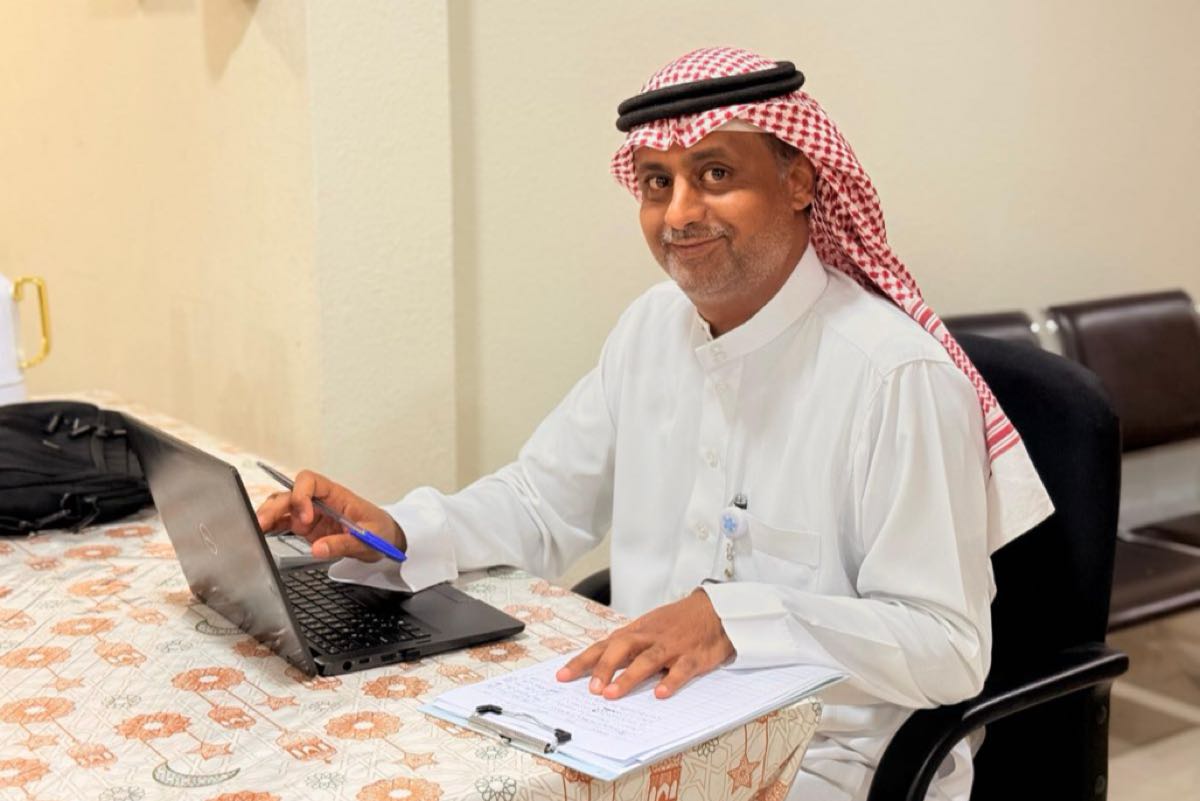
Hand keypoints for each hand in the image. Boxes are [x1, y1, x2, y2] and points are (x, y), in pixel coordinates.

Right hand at [254, 470, 405, 561]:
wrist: (385, 540)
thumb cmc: (380, 532)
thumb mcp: (369, 540)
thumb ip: (344, 544)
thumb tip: (318, 549)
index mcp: (336, 495)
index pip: (310, 481)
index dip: (302, 495)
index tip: (306, 519)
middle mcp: (319, 501)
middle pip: (290, 494)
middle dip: (275, 506)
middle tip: (263, 524)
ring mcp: (310, 514)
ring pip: (282, 507)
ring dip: (268, 515)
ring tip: (256, 530)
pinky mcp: (305, 528)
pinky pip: (284, 524)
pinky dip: (271, 527)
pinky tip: (260, 534)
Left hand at [556, 589, 733, 699]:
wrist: (714, 609)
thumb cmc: (676, 623)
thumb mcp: (648, 628)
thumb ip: (626, 646)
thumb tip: (599, 667)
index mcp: (636, 632)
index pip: (604, 645)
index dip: (583, 661)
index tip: (562, 676)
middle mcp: (650, 637)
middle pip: (622, 648)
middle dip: (603, 668)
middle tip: (590, 690)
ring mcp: (671, 647)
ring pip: (648, 660)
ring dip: (629, 677)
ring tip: (612, 695)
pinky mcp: (693, 657)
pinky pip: (681, 670)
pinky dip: (671, 681)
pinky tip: (660, 694)